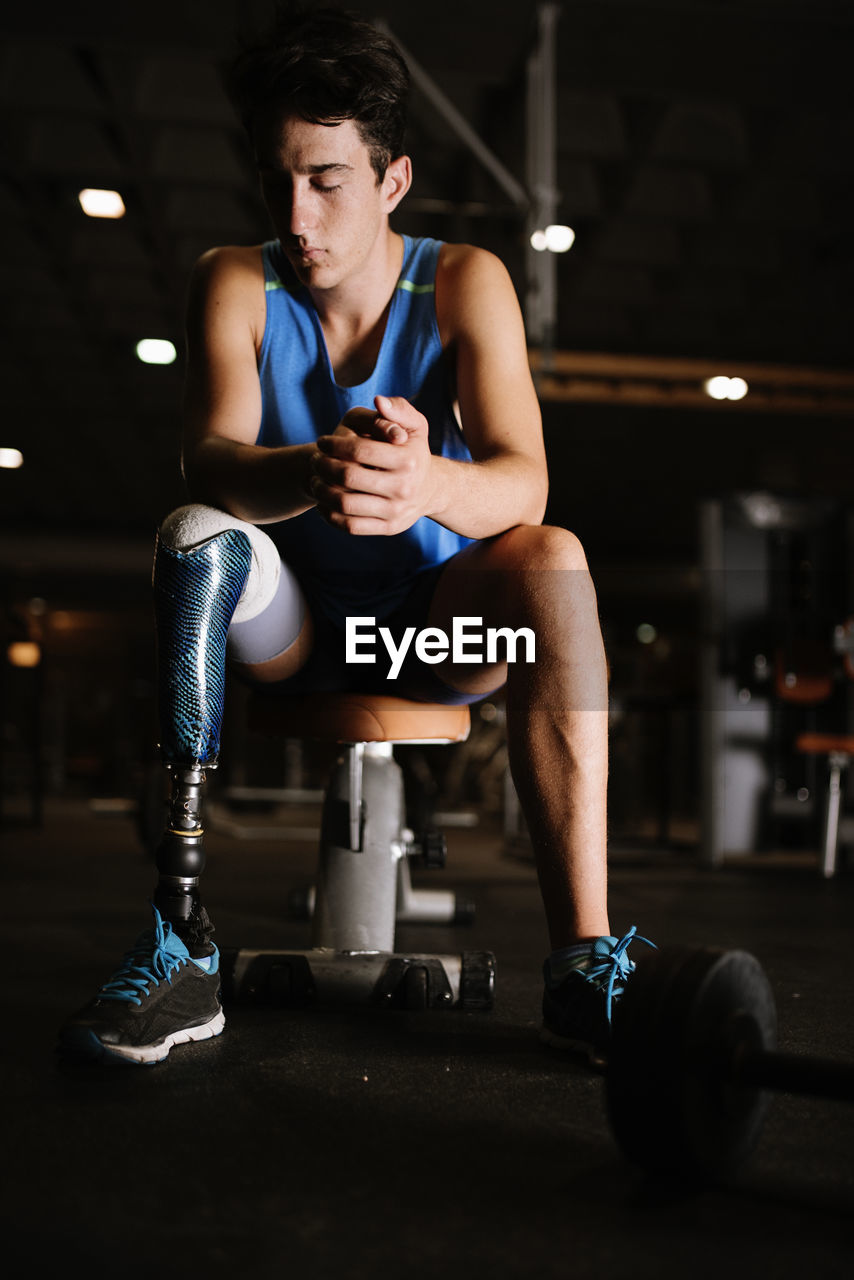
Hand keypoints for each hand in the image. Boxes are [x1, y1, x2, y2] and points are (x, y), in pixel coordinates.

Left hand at [309, 395, 434, 534]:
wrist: (431, 489)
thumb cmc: (414, 451)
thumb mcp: (415, 426)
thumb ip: (398, 409)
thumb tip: (378, 401)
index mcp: (408, 460)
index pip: (360, 450)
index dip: (334, 444)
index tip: (322, 441)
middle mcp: (403, 488)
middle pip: (348, 477)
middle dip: (323, 466)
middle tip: (315, 460)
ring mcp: (395, 511)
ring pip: (345, 504)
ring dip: (322, 490)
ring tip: (315, 480)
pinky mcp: (388, 528)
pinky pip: (350, 526)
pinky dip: (329, 515)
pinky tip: (323, 502)